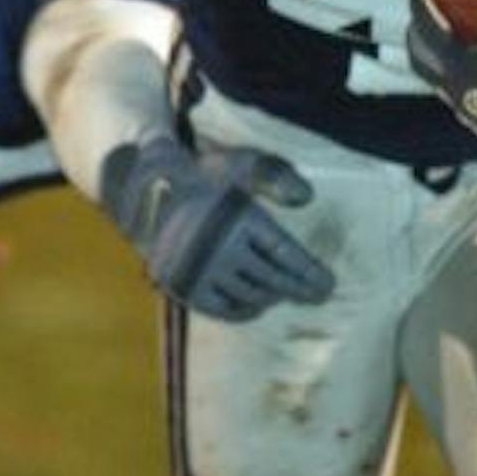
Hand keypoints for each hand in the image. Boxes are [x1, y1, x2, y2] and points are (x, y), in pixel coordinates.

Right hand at [99, 134, 334, 321]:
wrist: (148, 192)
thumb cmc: (203, 174)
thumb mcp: (239, 164)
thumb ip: (274, 175)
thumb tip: (306, 198)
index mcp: (238, 218)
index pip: (284, 255)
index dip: (309, 273)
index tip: (328, 284)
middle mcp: (220, 248)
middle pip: (273, 279)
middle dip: (300, 289)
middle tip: (320, 296)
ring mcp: (201, 271)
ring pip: (250, 295)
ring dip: (274, 297)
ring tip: (287, 294)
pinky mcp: (184, 287)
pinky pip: (223, 309)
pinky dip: (244, 310)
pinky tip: (258, 306)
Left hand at [406, 0, 476, 175]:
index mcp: (458, 70)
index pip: (426, 30)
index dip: (419, 4)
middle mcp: (455, 91)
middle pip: (420, 59)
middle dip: (417, 34)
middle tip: (424, 14)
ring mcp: (467, 109)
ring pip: (439, 78)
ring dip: (437, 56)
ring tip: (452, 38)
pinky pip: (461, 91)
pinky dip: (463, 73)